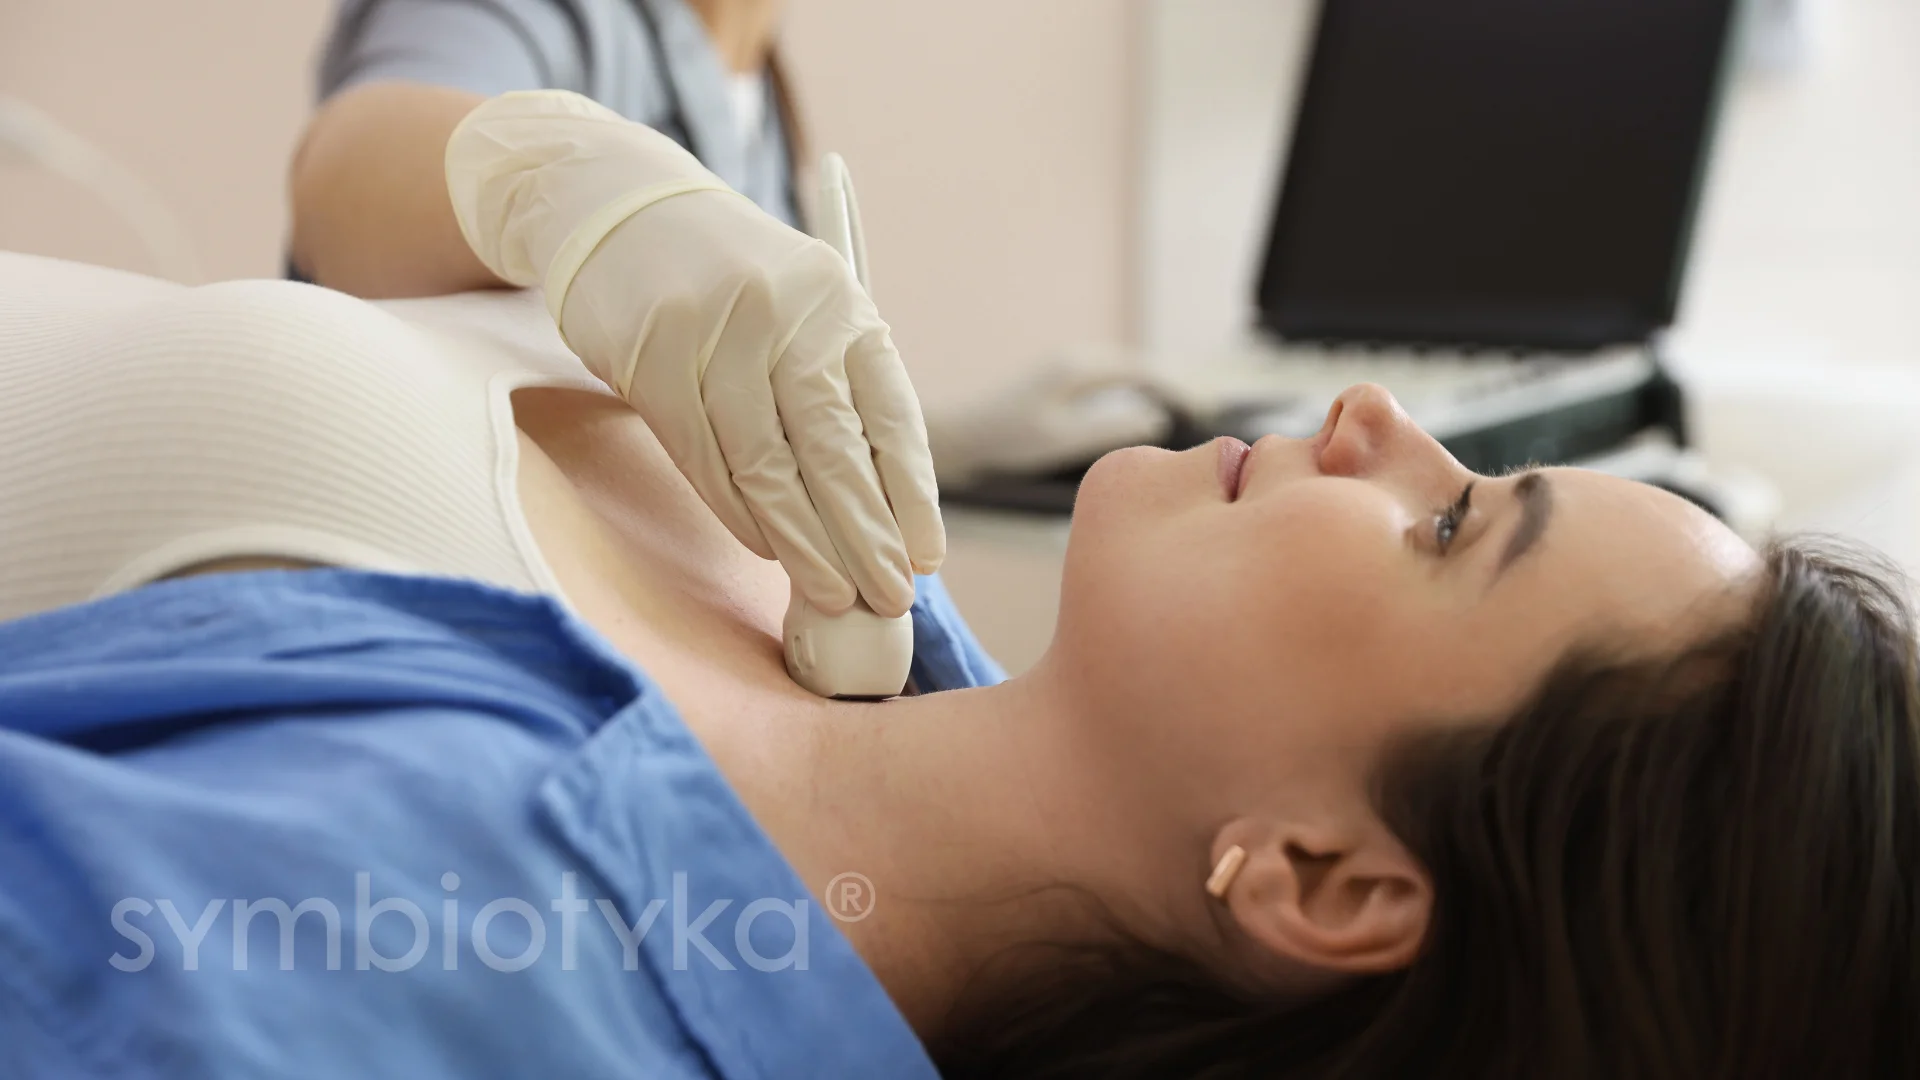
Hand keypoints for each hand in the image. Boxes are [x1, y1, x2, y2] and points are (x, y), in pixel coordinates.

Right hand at [446, 91, 941, 617]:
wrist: (621, 211)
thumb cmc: (733, 282)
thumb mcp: (804, 311)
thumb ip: (839, 393)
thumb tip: (880, 512)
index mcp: (842, 304)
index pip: (889, 415)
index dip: (911, 495)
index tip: (925, 557)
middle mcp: (787, 315)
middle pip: (834, 451)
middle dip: (865, 537)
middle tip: (886, 596)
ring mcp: (716, 336)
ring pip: (767, 468)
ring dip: (802, 544)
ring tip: (831, 594)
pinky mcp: (653, 360)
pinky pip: (705, 460)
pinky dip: (739, 514)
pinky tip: (765, 548)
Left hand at [927, 351, 1184, 486]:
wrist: (959, 436)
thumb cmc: (1005, 439)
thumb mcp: (1062, 439)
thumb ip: (1109, 428)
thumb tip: (1155, 419)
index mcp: (1080, 369)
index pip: (1144, 372)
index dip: (1178, 390)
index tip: (1204, 411)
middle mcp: (1076, 360)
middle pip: (1139, 367)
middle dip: (1172, 386)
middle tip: (1204, 411)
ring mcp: (1067, 368)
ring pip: (1125, 372)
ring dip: (1154, 388)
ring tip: (1183, 411)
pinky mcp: (1059, 382)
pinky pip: (1110, 381)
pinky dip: (1133, 392)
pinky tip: (1141, 412)